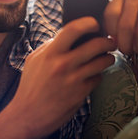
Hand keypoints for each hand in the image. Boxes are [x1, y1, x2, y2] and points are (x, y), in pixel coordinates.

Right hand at [9, 17, 115, 138]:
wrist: (27, 115)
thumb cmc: (30, 85)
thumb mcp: (35, 60)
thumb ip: (51, 46)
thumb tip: (70, 35)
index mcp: (50, 53)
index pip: (73, 29)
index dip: (88, 23)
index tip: (95, 24)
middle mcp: (63, 64)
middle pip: (96, 45)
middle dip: (107, 42)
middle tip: (110, 42)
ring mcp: (74, 79)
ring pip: (102, 62)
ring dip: (108, 58)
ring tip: (107, 58)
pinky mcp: (81, 94)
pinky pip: (98, 78)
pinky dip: (98, 75)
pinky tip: (93, 76)